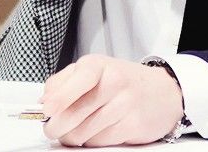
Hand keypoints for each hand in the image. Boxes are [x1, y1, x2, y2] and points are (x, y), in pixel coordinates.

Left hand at [41, 54, 183, 146]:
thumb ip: (65, 81)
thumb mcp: (95, 70)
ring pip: (83, 133)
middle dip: (57, 127)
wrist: (163, 91)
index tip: (47, 110)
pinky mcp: (132, 126)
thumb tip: (44, 100)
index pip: (77, 79)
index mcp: (99, 65)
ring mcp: (124, 104)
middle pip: (74, 114)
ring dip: (73, 137)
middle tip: (54, 128)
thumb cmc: (123, 81)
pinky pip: (99, 142)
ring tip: (78, 128)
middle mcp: (113, 82)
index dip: (59, 97)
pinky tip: (98, 130)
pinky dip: (92, 141)